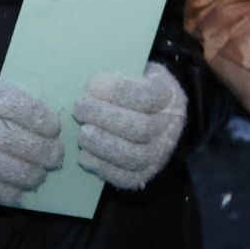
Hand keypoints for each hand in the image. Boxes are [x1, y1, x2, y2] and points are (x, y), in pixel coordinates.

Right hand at [0, 71, 63, 205]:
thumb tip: (36, 119)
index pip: (16, 104)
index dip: (41, 119)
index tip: (53, 129)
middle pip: (13, 138)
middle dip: (42, 151)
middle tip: (54, 157)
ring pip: (2, 166)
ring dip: (27, 174)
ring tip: (38, 176)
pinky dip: (4, 193)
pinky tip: (17, 193)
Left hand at [73, 61, 186, 190]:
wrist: (161, 115)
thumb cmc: (140, 88)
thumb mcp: (139, 71)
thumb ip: (120, 74)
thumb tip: (89, 85)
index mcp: (170, 97)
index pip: (146, 96)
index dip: (115, 91)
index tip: (90, 85)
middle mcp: (170, 128)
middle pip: (140, 128)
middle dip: (104, 118)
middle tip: (79, 109)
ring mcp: (160, 154)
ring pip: (133, 155)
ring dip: (101, 144)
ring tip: (81, 133)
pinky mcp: (146, 174)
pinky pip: (125, 177)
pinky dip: (101, 167)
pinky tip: (84, 155)